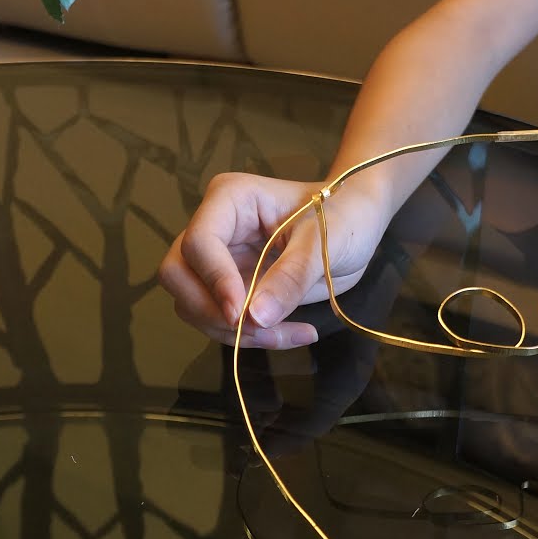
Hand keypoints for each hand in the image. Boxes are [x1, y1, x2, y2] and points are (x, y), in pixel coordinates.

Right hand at [158, 172, 392, 348]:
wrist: (358, 226)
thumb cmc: (344, 217)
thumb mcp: (323, 244)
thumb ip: (290, 278)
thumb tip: (255, 318)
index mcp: (230, 200)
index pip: (199, 242)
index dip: (214, 280)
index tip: (240, 315)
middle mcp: (214, 228)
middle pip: (178, 275)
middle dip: (211, 311)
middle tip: (259, 330)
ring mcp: (218, 260)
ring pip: (193, 304)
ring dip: (233, 332)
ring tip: (289, 334)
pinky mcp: (230, 287)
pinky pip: (220, 320)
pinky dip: (249, 337)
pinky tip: (292, 334)